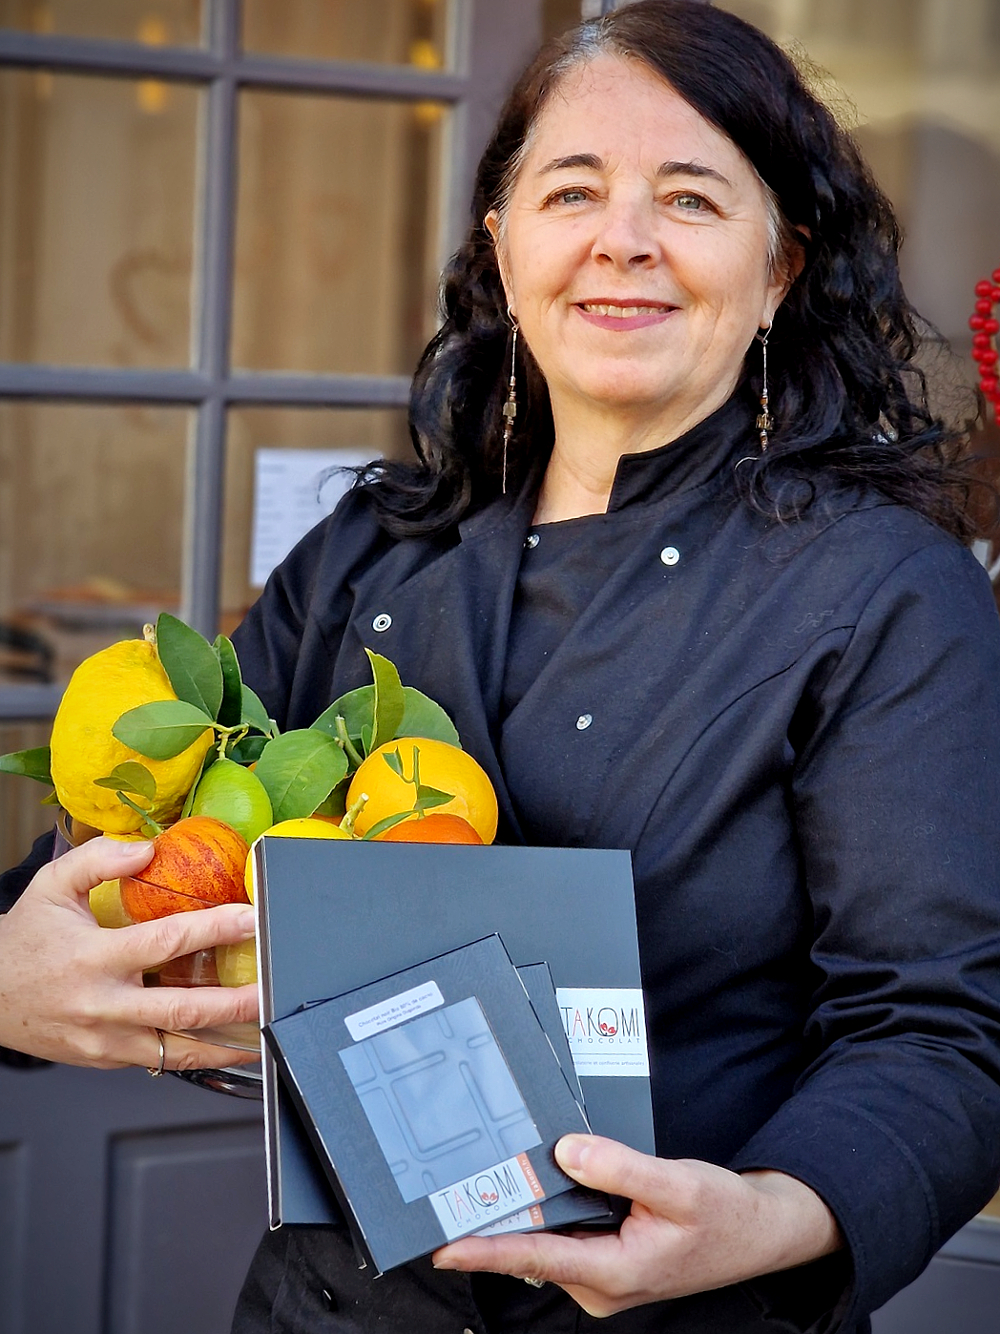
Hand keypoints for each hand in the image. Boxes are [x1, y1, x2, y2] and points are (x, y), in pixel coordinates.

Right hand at [0, 836, 259, 1069]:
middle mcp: (102, 1004)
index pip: (165, 941)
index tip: (251, 918)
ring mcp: (105, 1040)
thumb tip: (149, 849)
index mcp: (93, 957)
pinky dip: (196, 1055)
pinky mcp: (106, 1060)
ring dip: (226, 1043)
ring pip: (176, 1049)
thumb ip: (99, 858)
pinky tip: (227, 1045)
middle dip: (236, 1002)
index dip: (215, 929)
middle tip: (274, 988)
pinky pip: (159, 1060)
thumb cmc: (25, 938)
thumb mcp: (52, 885)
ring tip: (265, 1031)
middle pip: (182, 1009)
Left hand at [433, 1135, 841, 1317]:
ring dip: (517, 1218)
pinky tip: (528, 1189)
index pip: (536, 1258)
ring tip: (476, 1187)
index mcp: (616, 1271)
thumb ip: (620, 1168)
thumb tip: (567, 1152)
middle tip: (445, 1198)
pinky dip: (544, 1215)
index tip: (443, 1245)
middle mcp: (602, 1283)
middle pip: (533, 1251)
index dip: (486, 1250)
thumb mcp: (676, 1184)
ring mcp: (604, 1276)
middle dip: (490, 1227)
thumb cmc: (723, 1213)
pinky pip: (564, 1238)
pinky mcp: (608, 1262)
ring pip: (547, 1243)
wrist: (758, 1233)